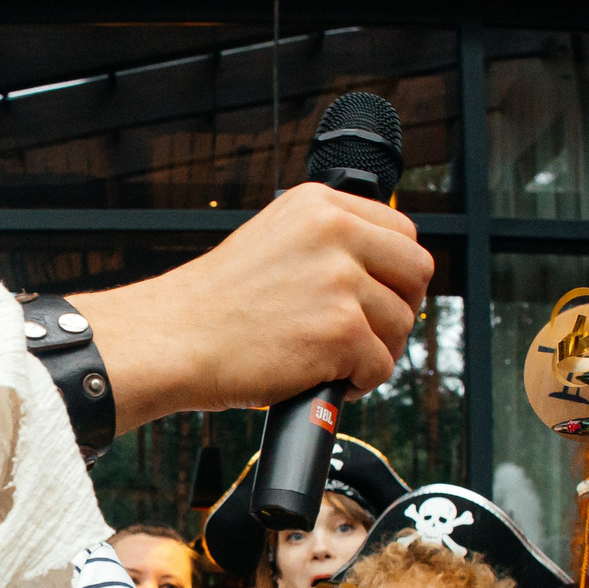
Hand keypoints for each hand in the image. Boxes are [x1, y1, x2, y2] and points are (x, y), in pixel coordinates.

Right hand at [71, 183, 431, 429]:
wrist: (172, 340)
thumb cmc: (212, 306)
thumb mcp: (273, 242)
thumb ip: (327, 245)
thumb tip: (381, 273)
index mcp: (318, 204)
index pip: (401, 232)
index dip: (395, 274)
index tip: (378, 297)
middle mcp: (333, 231)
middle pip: (416, 272)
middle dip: (399, 309)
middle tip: (367, 333)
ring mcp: (339, 280)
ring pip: (401, 324)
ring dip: (374, 352)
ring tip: (331, 359)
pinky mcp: (340, 329)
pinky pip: (380, 365)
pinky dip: (356, 383)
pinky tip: (322, 377)